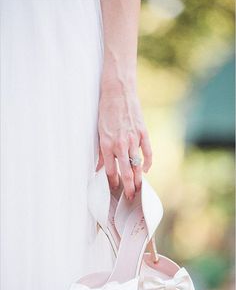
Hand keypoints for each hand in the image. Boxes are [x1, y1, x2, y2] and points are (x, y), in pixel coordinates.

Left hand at [96, 81, 151, 200]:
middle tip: (129, 198)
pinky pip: (147, 152)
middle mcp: (120, 144)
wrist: (117, 92)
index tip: (115, 189)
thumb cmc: (105, 111)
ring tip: (139, 189)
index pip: (110, 171)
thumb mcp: (98, 132)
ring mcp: (133, 139)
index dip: (113, 182)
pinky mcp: (143, 133)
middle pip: (126, 172)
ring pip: (137, 165)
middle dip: (128, 187)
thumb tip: (99, 167)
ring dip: (139, 179)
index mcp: (107, 145)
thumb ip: (101, 152)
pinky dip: (147, 163)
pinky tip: (146, 170)